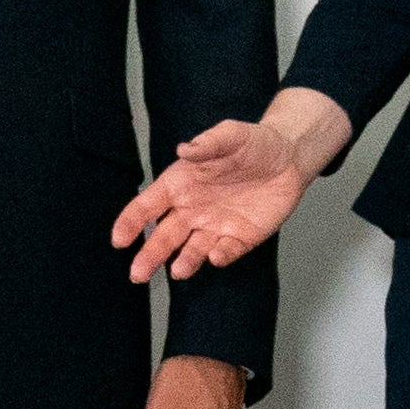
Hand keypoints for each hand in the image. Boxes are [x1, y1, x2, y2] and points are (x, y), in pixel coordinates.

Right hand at [111, 88, 347, 284]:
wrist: (290, 158)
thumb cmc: (254, 143)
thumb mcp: (231, 135)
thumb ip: (208, 143)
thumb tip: (184, 149)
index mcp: (181, 183)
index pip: (148, 205)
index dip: (131, 221)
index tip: (119, 239)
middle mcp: (192, 209)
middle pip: (164, 236)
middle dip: (150, 254)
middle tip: (137, 274)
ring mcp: (215, 225)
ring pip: (191, 250)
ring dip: (183, 262)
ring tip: (177, 271)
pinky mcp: (240, 237)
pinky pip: (225, 252)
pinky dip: (219, 257)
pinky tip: (215, 257)